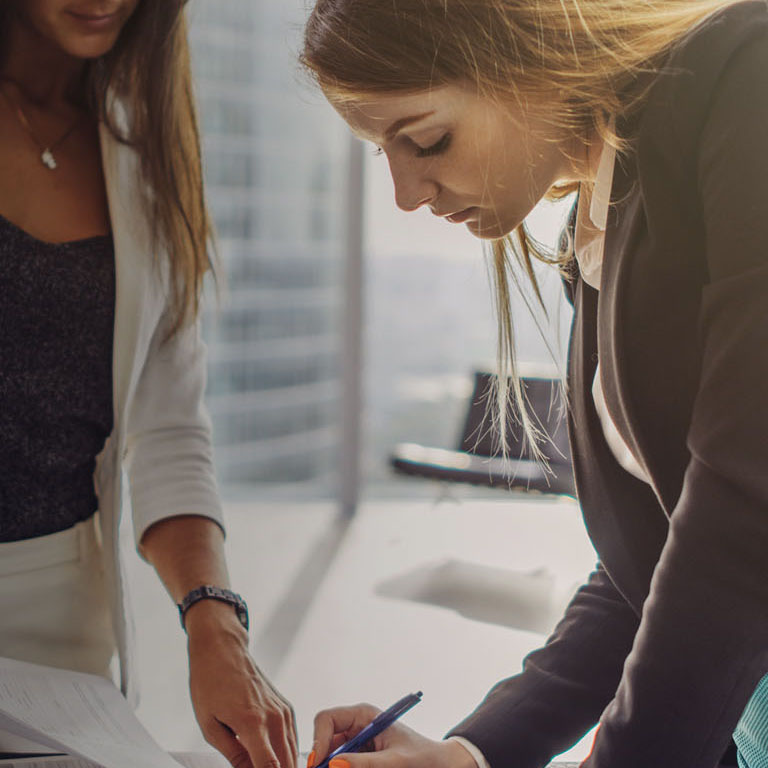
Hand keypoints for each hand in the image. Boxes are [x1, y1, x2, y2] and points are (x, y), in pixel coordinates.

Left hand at [186, 600, 297, 767]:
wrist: (222, 651)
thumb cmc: (210, 683)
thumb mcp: (210, 726)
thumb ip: (233, 756)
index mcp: (252, 722)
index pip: (270, 767)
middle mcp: (274, 716)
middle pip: (286, 763)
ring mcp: (282, 710)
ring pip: (293, 752)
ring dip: (283, 765)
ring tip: (263, 766)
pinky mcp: (285, 707)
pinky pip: (292, 738)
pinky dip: (286, 753)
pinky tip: (273, 759)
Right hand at [308, 704, 474, 767]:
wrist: (441, 767)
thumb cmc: (424, 758)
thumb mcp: (396, 761)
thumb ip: (366, 763)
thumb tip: (334, 764)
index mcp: (364, 715)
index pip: (327, 719)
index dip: (318, 740)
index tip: (317, 764)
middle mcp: (356, 727)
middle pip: (324, 740)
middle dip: (321, 759)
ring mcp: (356, 744)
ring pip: (331, 757)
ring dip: (332, 765)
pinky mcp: (360, 759)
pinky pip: (342, 764)